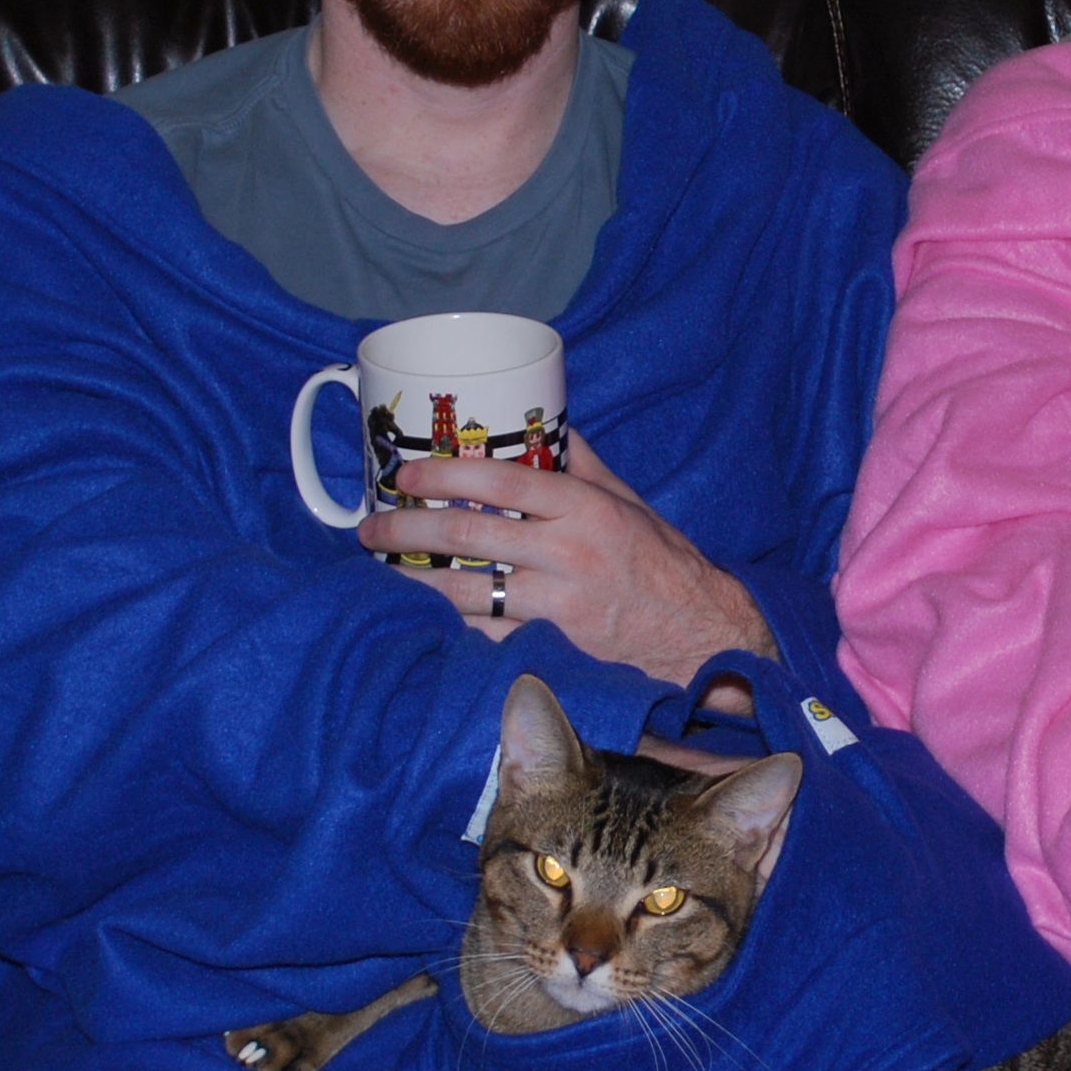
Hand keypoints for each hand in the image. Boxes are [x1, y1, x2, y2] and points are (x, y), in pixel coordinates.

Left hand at [362, 429, 773, 687]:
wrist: (700, 634)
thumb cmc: (661, 564)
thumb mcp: (627, 503)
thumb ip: (583, 465)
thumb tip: (547, 423)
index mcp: (584, 507)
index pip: (499, 480)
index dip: (443, 475)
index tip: (405, 476)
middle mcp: (567, 552)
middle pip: (469, 533)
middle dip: (408, 529)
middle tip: (370, 528)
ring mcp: (557, 603)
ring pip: (466, 589)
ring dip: (414, 581)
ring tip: (381, 574)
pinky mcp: (551, 647)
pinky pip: (485, 634)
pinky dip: (449, 624)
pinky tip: (422, 617)